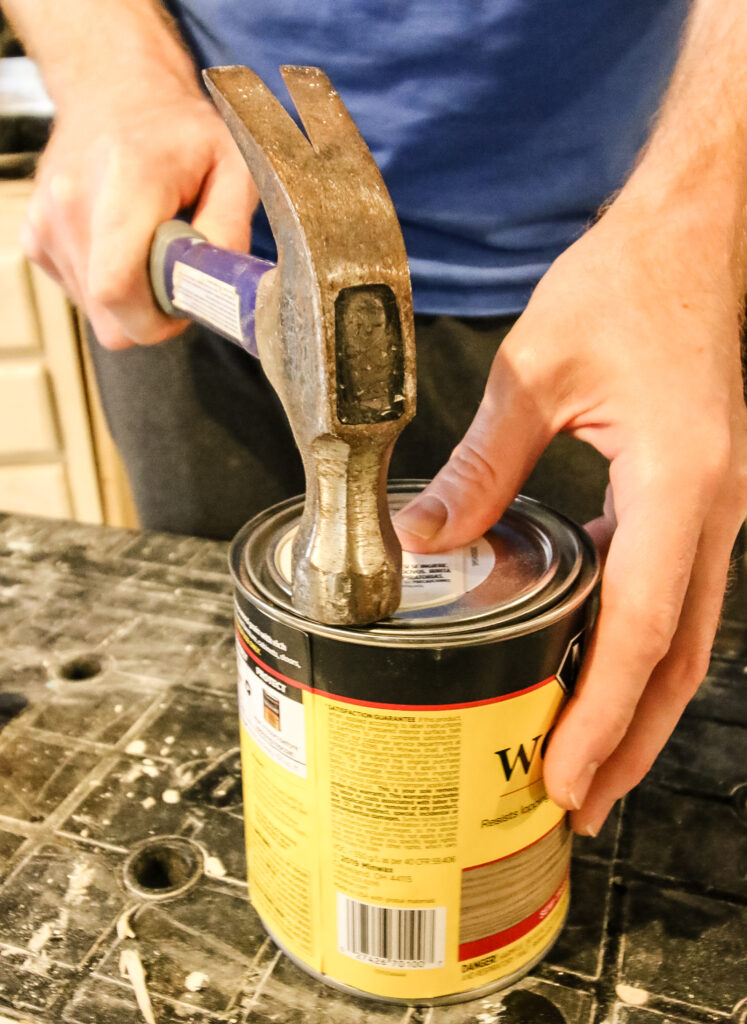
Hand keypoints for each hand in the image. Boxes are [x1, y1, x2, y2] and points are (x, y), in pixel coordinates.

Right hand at [21, 74, 257, 348]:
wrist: (115, 91)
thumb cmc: (179, 132)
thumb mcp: (233, 168)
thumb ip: (231, 232)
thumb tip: (219, 288)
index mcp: (126, 183)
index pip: (117, 288)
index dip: (156, 320)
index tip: (183, 302)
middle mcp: (73, 203)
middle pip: (108, 317)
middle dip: (149, 317)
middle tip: (174, 278)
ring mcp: (47, 221)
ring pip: (95, 312)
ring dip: (129, 299)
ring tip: (148, 249)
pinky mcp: (35, 236)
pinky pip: (78, 295)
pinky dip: (105, 285)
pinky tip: (121, 245)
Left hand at [394, 197, 746, 834]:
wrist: (694, 237)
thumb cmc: (631, 283)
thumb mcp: (536, 370)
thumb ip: (482, 466)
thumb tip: (424, 537)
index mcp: (680, 485)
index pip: (642, 632)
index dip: (604, 718)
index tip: (568, 779)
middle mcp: (712, 509)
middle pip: (677, 659)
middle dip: (630, 741)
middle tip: (579, 804)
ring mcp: (712, 507)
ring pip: (681, 634)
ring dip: (636, 702)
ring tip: (586, 757)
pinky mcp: (694, 495)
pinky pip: (671, 590)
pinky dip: (634, 643)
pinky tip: (591, 661)